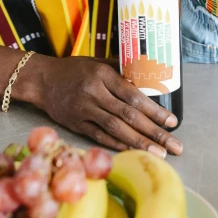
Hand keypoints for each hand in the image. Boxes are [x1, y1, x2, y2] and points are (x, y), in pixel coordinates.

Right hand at [35, 56, 182, 155]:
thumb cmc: (75, 69)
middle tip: (175, 145)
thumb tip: (150, 80)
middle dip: (154, 132)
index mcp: (103, 75)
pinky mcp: (75, 125)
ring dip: (140, 143)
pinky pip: (100, 137)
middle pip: (128, 116)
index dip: (154, 110)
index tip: (172, 121)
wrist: (42, 79)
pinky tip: (134, 152)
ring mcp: (83, 110)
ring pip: (116, 129)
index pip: (133, 95)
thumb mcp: (99, 62)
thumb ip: (122, 71)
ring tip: (160, 154)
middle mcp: (94, 93)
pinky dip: (118, 145)